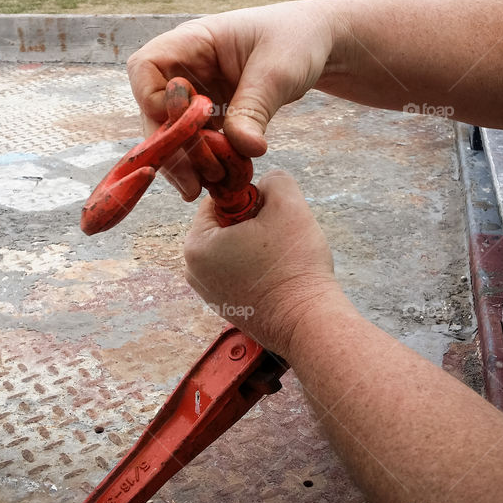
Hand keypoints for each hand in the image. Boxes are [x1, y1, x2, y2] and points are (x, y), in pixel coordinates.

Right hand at [126, 0, 337, 199]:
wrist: (317, 43)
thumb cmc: (296, 39)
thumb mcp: (278, 72)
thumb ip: (254, 109)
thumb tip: (241, 149)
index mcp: (193, 41)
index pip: (146, 67)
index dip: (153, 99)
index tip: (185, 123)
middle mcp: (186, 67)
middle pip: (153, 110)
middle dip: (170, 147)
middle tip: (192, 182)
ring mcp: (196, 92)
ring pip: (171, 132)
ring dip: (184, 162)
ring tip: (205, 188)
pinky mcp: (210, 114)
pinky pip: (194, 142)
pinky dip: (203, 163)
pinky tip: (217, 183)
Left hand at [183, 170, 342, 358]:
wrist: (308, 322)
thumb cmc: (295, 265)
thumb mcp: (288, 203)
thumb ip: (273, 179)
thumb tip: (266, 184)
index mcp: (196, 245)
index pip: (219, 201)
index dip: (251, 198)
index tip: (272, 214)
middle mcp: (193, 271)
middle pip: (226, 226)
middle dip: (254, 224)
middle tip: (280, 237)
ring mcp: (209, 294)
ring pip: (235, 250)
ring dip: (259, 246)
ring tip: (281, 259)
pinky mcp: (227, 308)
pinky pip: (241, 274)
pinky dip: (259, 270)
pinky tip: (280, 278)